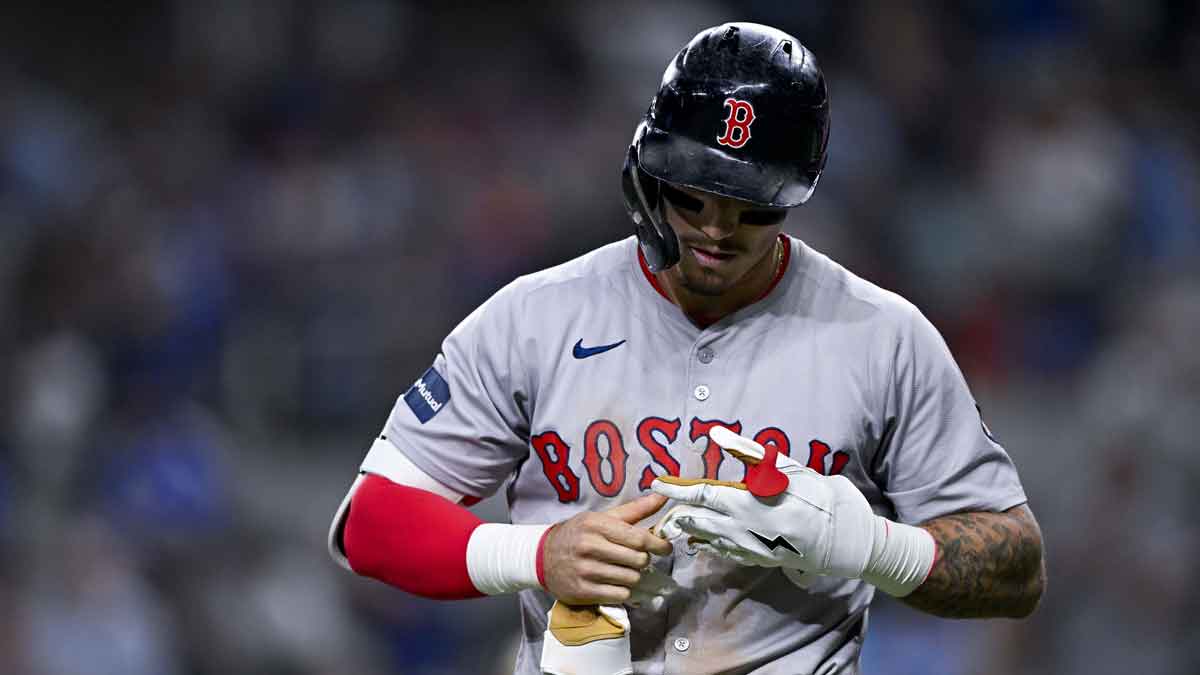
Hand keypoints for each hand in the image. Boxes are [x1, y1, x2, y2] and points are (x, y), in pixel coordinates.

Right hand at [541, 494, 673, 604]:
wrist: (542, 557)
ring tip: (623, 570)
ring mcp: (585, 571)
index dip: (658, 544)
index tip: (666, 548)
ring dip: (633, 576)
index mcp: (596, 525)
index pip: (638, 538)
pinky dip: (622, 591)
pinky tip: (614, 583)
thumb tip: (663, 495)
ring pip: (631, 579)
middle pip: (638, 560)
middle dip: (643, 560)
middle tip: (636, 558)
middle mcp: (589, 547)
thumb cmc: (578, 534)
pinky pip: (619, 595)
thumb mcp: (601, 517)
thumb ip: (634, 509)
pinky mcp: (582, 592)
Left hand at [651, 426, 881, 580]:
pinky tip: (702, 542)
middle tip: (662, 506)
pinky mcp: (758, 559)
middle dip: (678, 513)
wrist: (842, 536)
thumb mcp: (783, 467)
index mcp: (745, 503)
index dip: (676, 489)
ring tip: (675, 524)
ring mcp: (749, 548)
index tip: (657, 482)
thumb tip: (716, 433)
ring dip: (690, 531)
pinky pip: (725, 554)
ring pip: (708, 540)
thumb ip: (746, 451)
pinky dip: (710, 546)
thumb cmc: (814, 495)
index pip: (700, 495)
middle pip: (698, 521)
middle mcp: (741, 528)